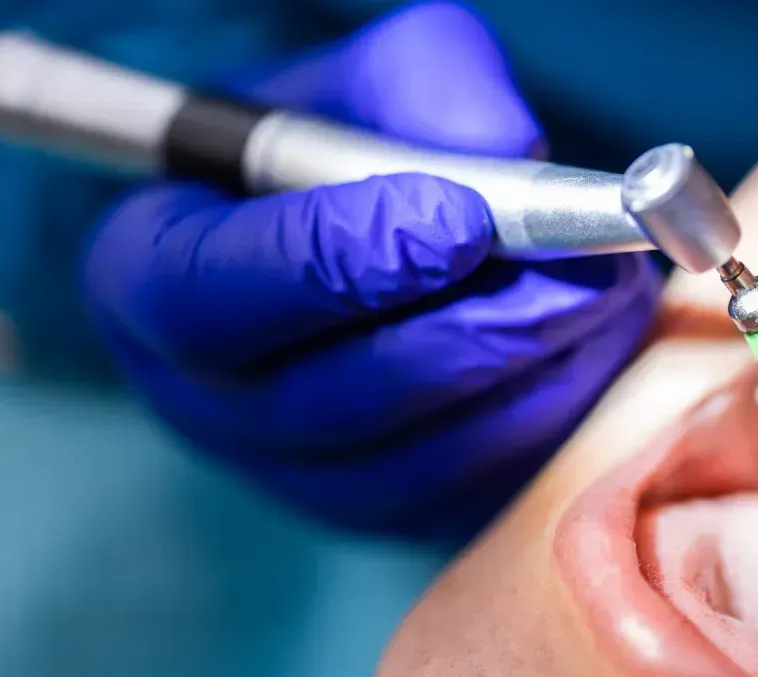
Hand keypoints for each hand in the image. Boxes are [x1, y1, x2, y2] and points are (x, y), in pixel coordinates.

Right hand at [82, 2, 661, 534]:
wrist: (367, 235)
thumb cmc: (347, 148)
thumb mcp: (365, 82)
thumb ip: (418, 86)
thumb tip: (501, 150)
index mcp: (151, 276)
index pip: (212, 296)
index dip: (338, 264)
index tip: (459, 221)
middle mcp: (207, 398)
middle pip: (321, 403)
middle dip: (464, 337)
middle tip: (574, 277)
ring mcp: (294, 474)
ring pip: (406, 464)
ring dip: (523, 384)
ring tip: (606, 300)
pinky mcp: (383, 512)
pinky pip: (463, 497)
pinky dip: (543, 426)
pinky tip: (593, 351)